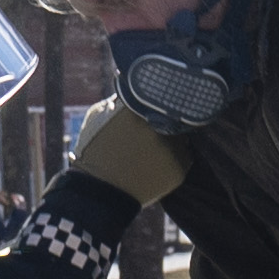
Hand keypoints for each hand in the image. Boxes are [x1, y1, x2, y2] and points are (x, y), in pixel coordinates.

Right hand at [67, 100, 190, 208]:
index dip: (157, 99)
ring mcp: (171, 148)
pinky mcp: (180, 168)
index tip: (154, 104)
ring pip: (181, 136)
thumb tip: (138, 87)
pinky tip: (155, 164)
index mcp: (137, 109)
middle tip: (153, 129)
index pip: (158, 93)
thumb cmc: (94, 150)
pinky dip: (174, 158)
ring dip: (173, 139)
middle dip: (166, 119)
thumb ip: (120, 100)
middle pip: (173, 114)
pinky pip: (184, 156)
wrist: (100, 191)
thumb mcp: (97, 115)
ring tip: (151, 150)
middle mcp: (158, 126)